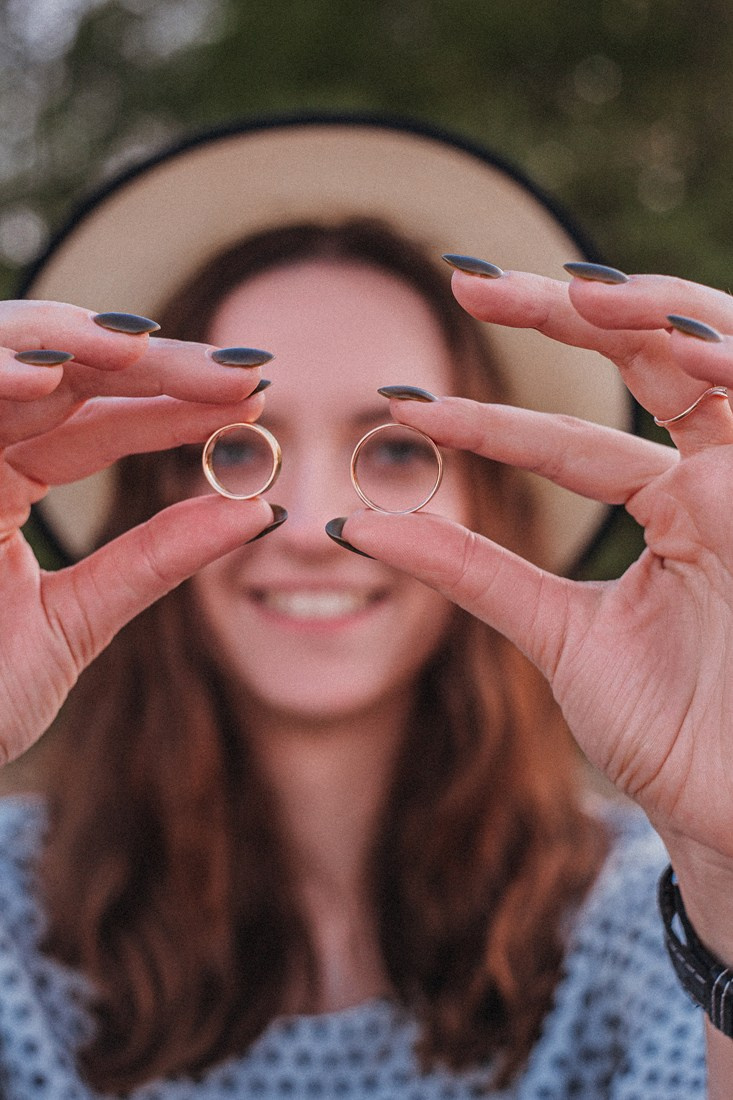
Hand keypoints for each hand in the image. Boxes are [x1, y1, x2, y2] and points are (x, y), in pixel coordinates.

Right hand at [0, 300, 273, 763]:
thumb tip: (258, 510)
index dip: (173, 406)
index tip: (253, 402)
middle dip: (151, 366)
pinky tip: (50, 377)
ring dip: (72, 345)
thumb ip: (156, 559)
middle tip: (241, 372)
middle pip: (62, 375)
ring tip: (155, 351)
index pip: (95, 421)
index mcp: (1, 481)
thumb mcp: (79, 617)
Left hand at [340, 266, 732, 863]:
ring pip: (715, 358)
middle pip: (646, 361)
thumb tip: (355, 525)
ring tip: (564, 289)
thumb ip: (468, 572)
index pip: (570, 440)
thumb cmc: (666, 727)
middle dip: (561, 313)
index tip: (400, 404)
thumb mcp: (554, 632)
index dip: (488, 421)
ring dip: (649, 313)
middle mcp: (720, 480)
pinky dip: (723, 355)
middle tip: (467, 281)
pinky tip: (661, 331)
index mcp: (671, 506)